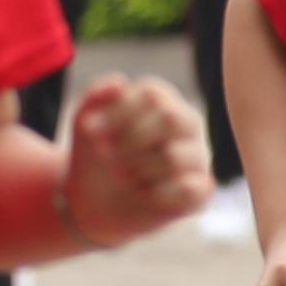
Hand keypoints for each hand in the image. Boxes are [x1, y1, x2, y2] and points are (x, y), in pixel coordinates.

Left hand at [59, 77, 210, 243]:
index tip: (92, 132)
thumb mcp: (84, 123)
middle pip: (170, 119)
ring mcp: (198, 156)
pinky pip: (188, 188)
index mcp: (164, 101)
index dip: (118, 114)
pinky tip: (144, 194)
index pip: (153, 95)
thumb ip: (95, 95)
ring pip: (173, 156)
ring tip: (123, 177)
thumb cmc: (95, 156)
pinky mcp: (202, 189)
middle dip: (129, 141)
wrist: (94, 203)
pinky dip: (157, 194)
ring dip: (136, 170)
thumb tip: (120, 81)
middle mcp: (188, 124)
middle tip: (106, 156)